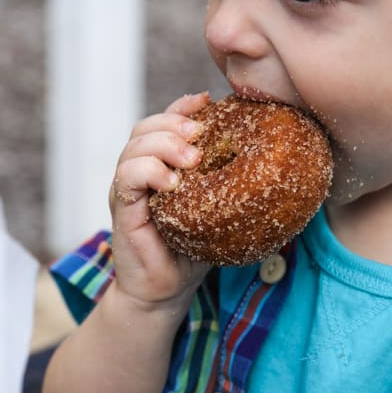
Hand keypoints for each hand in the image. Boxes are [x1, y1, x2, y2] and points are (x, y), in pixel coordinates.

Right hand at [108, 91, 211, 308]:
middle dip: (173, 122)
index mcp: (160, 166)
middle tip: (200, 135)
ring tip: (192, 158)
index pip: (163, 123)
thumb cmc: (193, 250)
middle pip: (145, 128)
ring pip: (134, 148)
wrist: (166, 292)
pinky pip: (126, 178)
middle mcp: (140, 173)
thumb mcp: (215, 208)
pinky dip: (147, 171)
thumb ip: (227, 181)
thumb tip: (269, 158)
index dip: (182, 107)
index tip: (207, 100)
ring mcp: (128, 190)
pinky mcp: (122, 210)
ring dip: (163, 145)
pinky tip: (171, 183)